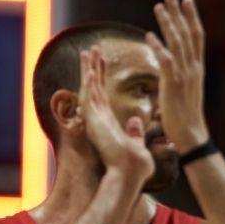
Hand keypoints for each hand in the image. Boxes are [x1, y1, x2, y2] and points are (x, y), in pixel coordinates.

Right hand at [78, 47, 153, 181]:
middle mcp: (99, 120)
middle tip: (92, 49)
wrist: (130, 174)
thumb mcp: (136, 143)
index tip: (102, 62)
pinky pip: (91, 100)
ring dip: (89, 70)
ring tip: (88, 51)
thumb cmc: (135, 165)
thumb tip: (136, 121)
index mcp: (109, 123)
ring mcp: (96, 121)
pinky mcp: (96, 123)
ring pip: (90, 89)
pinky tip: (90, 69)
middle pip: (94, 88)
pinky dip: (90, 84)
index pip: (103, 95)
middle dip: (93, 68)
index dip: (102, 78)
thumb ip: (134, 132)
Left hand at [146, 0, 208, 154]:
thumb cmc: (185, 118)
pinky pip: (166, 61)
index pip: (196, 38)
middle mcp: (193, 69)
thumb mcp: (184, 92)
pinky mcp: (173, 85)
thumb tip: (171, 72)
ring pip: (177, 43)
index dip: (192, 18)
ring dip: (168, 23)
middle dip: (179, 13)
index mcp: (197, 69)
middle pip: (187, 34)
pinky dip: (158, 47)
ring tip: (159, 7)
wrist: (191, 136)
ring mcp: (185, 76)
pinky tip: (149, 35)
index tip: (187, 1)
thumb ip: (179, 78)